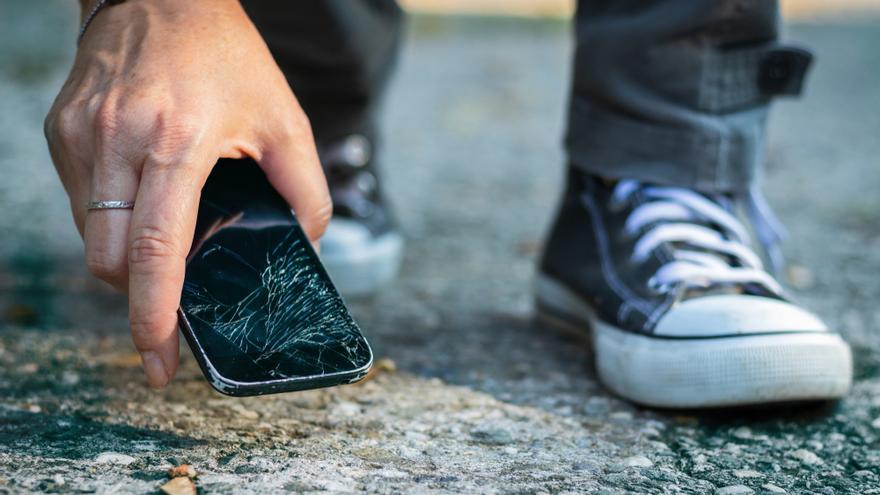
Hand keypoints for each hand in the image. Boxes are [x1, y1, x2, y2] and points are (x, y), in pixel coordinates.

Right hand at [44, 0, 330, 387]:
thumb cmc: (227, 55)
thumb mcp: (284, 117)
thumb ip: (306, 187)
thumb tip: (307, 243)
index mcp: (177, 144)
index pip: (154, 251)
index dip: (154, 315)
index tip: (159, 358)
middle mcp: (118, 142)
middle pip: (108, 259)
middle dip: (136, 297)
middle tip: (167, 312)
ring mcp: (81, 135)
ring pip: (89, 235)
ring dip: (122, 260)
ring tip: (161, 253)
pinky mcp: (62, 129)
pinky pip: (79, 202)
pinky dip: (108, 223)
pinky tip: (141, 208)